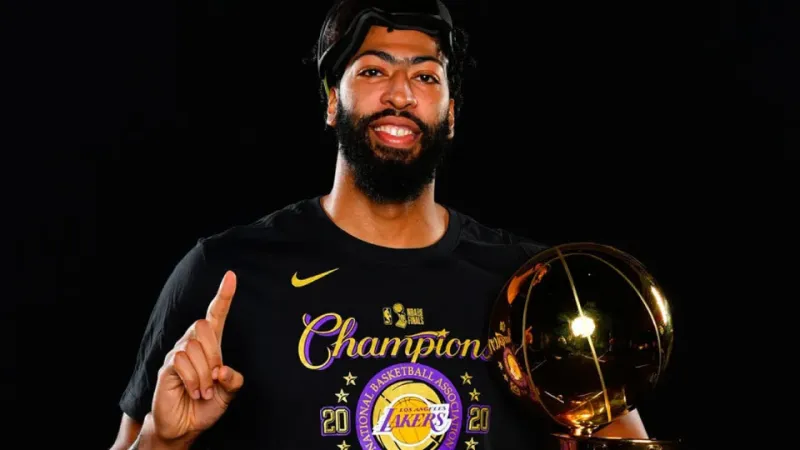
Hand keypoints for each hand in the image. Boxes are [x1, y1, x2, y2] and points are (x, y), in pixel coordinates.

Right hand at [150, 271, 244, 443]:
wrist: (184, 427)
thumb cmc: (205, 406)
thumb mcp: (228, 393)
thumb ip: (234, 379)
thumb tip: (224, 369)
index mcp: (210, 346)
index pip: (216, 314)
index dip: (223, 295)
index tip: (231, 276)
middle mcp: (192, 345)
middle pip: (203, 326)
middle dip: (214, 352)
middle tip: (215, 378)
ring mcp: (177, 354)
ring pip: (193, 347)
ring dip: (204, 373)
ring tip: (204, 391)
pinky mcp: (166, 367)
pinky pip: (181, 361)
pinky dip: (194, 380)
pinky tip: (194, 392)